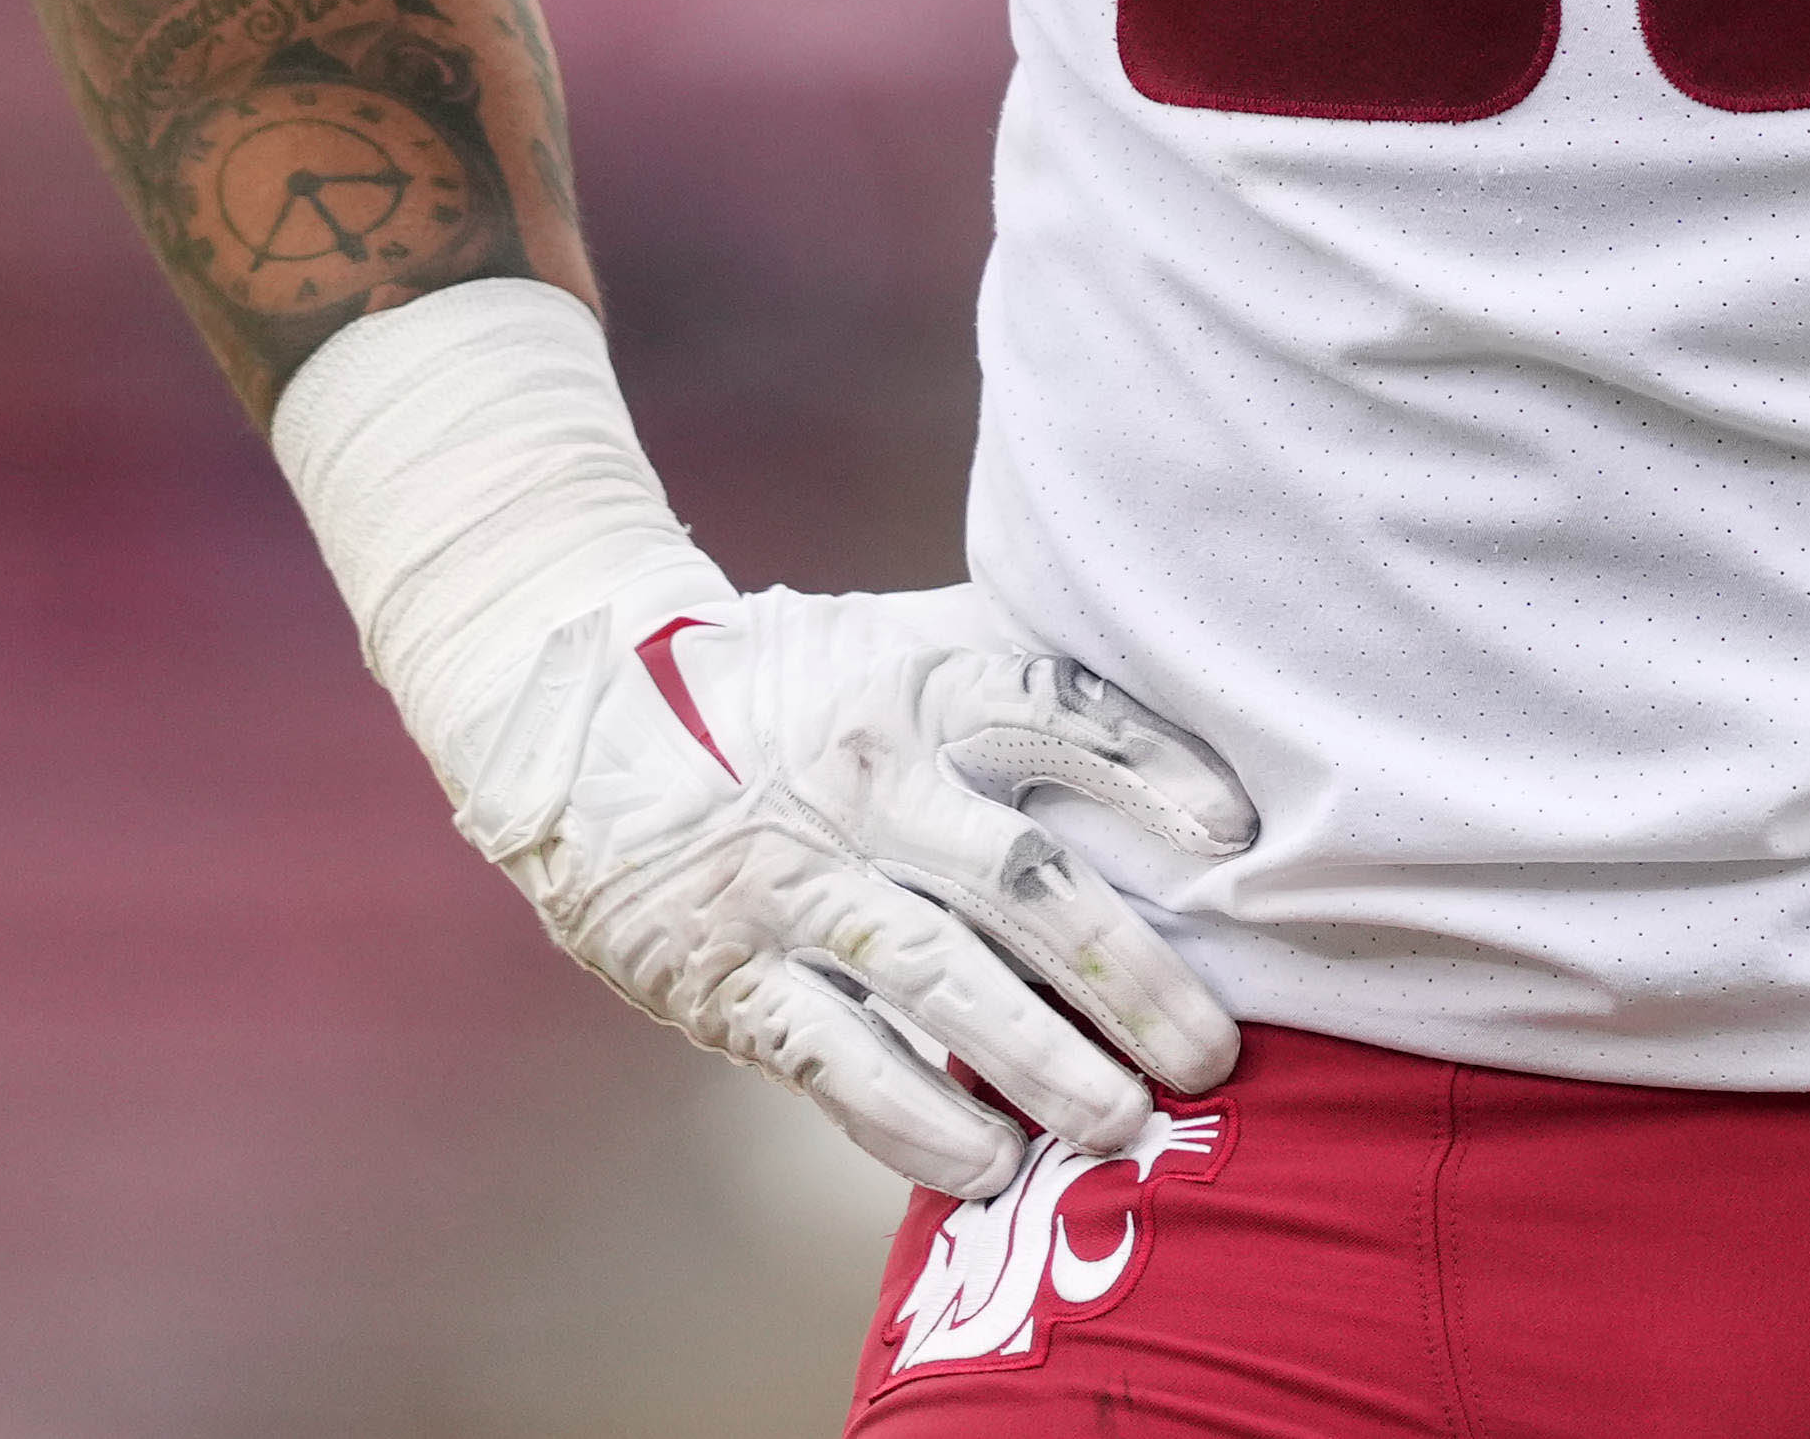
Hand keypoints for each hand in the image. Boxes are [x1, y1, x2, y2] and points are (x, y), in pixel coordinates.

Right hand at [269, 282, 1259, 1201]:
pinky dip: (916, 1117)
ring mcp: (791, 882)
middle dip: (1126, 972)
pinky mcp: (726, 971)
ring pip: (938, 982)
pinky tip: (988, 1162)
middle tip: (1213, 1049)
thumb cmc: (786, 685)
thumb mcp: (896, 646)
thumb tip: (1184, 780)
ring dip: (1040, 1061)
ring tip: (1124, 1122)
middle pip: (1019, 879)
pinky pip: (835, 1057)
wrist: (574, 707)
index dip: (1150, 771)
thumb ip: (1014, 693)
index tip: (1235, 836)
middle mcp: (866, 781)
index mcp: (919, 682)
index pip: (1057, 712)